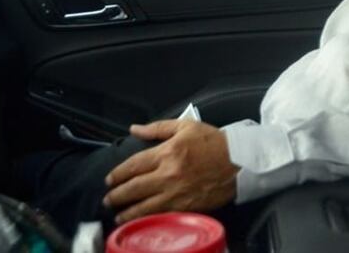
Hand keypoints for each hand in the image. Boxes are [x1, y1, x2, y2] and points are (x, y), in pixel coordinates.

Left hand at [103, 119, 237, 224]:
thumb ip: (157, 128)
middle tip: (108, 200)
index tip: (110, 179)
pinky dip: (148, 220)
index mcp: (167, 153)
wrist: (240, 160)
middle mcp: (168, 175)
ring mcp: (177, 194)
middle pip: (134, 188)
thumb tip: (135, 129)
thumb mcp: (186, 126)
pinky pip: (162, 216)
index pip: (132, 166)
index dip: (117, 174)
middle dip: (116, 196)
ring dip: (127, 213)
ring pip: (144, 207)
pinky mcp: (187, 207)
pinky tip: (140, 223)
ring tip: (118, 216)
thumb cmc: (214, 142)